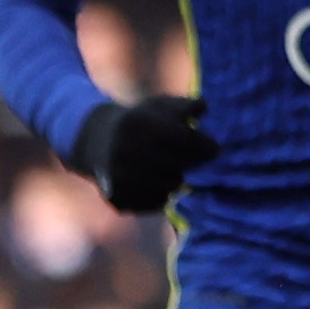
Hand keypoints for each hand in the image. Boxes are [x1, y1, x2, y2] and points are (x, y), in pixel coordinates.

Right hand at [71, 94, 215, 215]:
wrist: (96, 141)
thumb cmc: (141, 121)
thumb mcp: (161, 106)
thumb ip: (187, 105)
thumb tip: (203, 107)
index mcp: (139, 125)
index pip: (188, 141)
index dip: (207, 146)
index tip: (213, 147)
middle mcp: (126, 152)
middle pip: (182, 165)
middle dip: (191, 161)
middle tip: (187, 156)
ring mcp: (119, 178)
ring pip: (173, 186)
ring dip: (176, 177)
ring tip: (167, 167)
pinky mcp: (118, 199)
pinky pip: (158, 202)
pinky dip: (162, 193)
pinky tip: (153, 181)